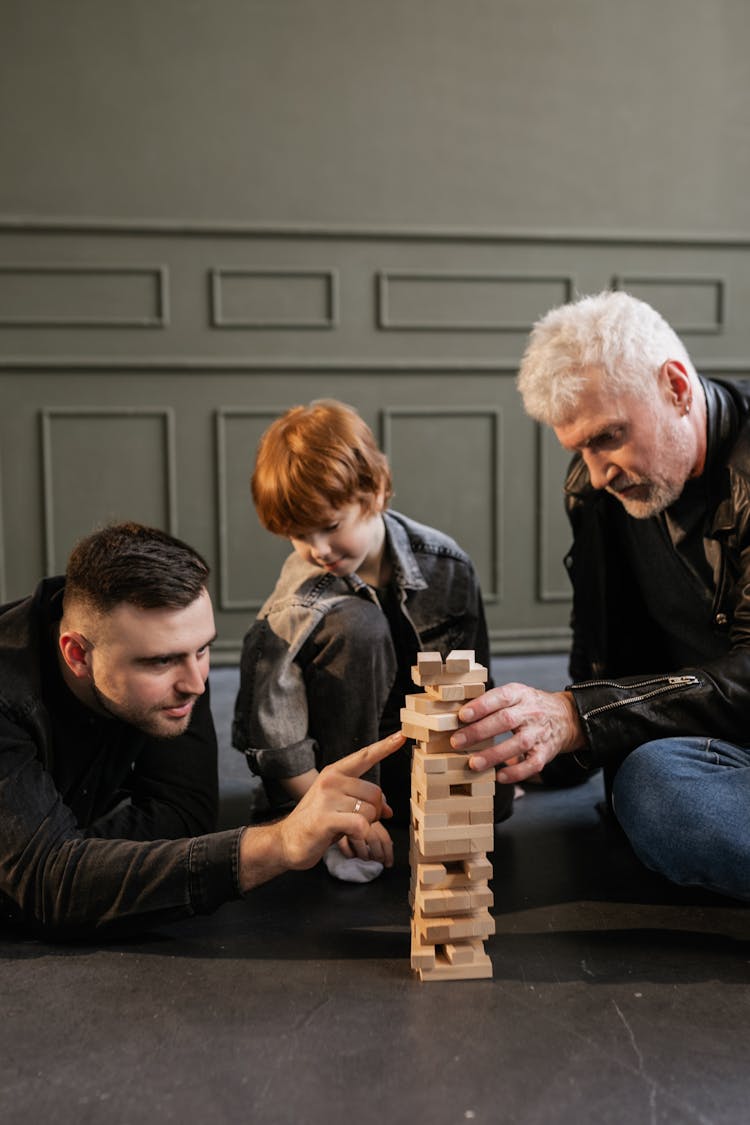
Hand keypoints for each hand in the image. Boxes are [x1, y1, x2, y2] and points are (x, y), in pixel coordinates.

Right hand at [238, 731, 404, 891]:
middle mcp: (331, 780)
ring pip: (370, 812)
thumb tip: (388, 810)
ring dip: (364, 826)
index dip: (385, 746)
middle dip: (373, 813)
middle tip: (355, 822)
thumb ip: (364, 801)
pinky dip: (360, 835)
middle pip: (375, 793)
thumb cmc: (317, 822)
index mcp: (335, 772)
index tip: (402, 735)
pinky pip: (361, 825)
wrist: (287, 842)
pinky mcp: (325, 818)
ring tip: (345, 829)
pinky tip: (346, 835)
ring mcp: (327, 798)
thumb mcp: (342, 806)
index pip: (364, 756)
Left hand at [449, 683, 583, 782]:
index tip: (462, 716)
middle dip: (479, 732)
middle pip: (505, 720)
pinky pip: (532, 764)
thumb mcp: (515, 694)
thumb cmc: (530, 706)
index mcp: (520, 694)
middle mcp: (531, 712)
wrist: (565, 717)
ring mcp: (539, 733)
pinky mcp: (545, 752)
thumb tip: (460, 716)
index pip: (500, 697)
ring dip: (494, 755)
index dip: (481, 706)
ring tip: (473, 763)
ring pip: (518, 744)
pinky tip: (500, 777)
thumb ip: (492, 702)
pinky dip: (516, 772)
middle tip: (456, 742)